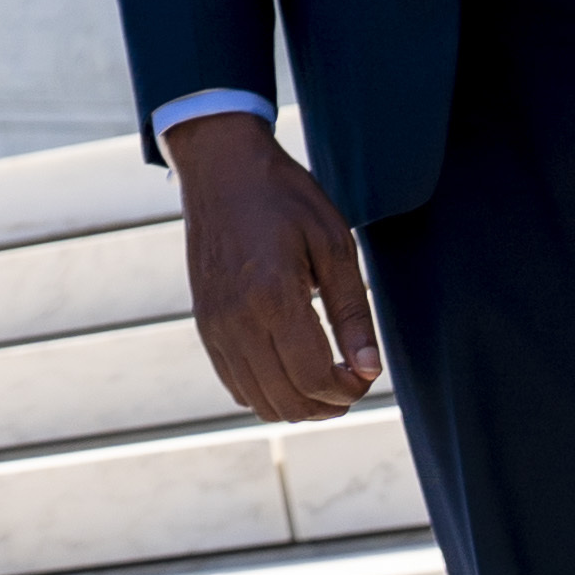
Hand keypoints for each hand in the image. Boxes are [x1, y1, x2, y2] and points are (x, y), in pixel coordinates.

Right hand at [171, 109, 380, 421]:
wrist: (221, 169)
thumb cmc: (284, 198)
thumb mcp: (334, 243)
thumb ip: (353, 312)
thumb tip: (368, 369)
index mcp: (272, 297)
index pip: (313, 378)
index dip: (349, 389)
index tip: (366, 373)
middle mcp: (236, 321)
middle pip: (288, 401)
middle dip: (329, 404)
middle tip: (353, 379)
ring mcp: (214, 327)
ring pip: (259, 402)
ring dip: (300, 405)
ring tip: (327, 380)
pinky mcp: (205, 326)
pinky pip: (236, 385)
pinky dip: (269, 393)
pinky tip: (292, 369)